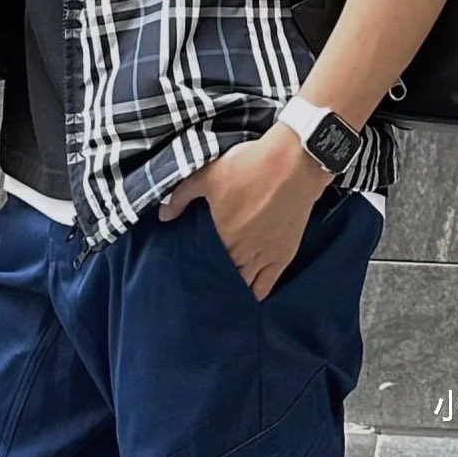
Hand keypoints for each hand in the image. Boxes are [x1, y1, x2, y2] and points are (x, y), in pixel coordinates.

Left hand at [157, 123, 334, 299]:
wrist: (294, 162)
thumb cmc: (250, 165)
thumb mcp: (209, 173)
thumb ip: (182, 195)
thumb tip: (163, 215)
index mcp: (223, 235)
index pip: (204, 265)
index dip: (196, 270)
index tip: (188, 272)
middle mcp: (243, 253)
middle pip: (224, 279)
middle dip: (213, 281)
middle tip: (203, 280)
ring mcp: (265, 257)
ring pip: (244, 287)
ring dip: (233, 289)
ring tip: (222, 289)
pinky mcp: (284, 256)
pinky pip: (267, 286)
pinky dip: (256, 292)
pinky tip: (248, 294)